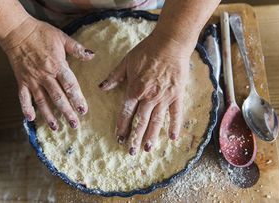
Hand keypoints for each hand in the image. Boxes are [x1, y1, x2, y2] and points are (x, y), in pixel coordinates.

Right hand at [0, 17, 94, 129]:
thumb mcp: (62, 37)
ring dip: (49, 115)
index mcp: (57, 65)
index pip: (70, 85)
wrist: (17, 31)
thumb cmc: (41, 33)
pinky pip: (23, 97)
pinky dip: (26, 108)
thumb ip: (77, 48)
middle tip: (74, 125)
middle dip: (67, 112)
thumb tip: (92, 56)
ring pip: (42, 101)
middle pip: (58, 97)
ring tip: (56, 128)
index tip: (83, 111)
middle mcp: (45, 75)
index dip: (77, 99)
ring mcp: (32, 79)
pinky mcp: (21, 80)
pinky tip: (30, 119)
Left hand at [99, 32, 190, 154]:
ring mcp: (164, 97)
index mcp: (135, 89)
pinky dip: (174, 125)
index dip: (122, 126)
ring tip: (148, 149)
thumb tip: (101, 87)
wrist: (170, 43)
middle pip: (141, 121)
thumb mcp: (127, 62)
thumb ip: (114, 76)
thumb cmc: (147, 50)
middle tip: (131, 151)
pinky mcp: (177, 95)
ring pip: (157, 121)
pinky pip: (176, 113)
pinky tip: (173, 137)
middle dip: (135, 137)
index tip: (119, 138)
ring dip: (152, 136)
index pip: (126, 112)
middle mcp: (149, 97)